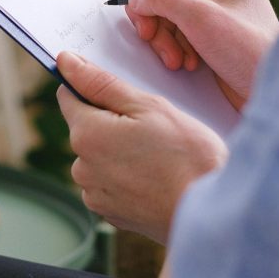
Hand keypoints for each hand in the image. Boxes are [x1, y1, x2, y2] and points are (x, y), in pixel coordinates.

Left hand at [56, 51, 226, 244]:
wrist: (213, 215)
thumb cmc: (187, 156)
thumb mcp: (148, 106)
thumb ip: (101, 83)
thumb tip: (66, 61)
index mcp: (87, 134)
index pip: (69, 96)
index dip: (90, 87)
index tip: (116, 91)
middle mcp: (81, 166)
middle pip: (85, 128)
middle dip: (110, 121)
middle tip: (151, 127)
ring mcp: (94, 193)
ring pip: (98, 157)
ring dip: (118, 151)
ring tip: (157, 156)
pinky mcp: (109, 213)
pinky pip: (109, 183)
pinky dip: (126, 177)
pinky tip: (154, 178)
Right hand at [126, 0, 278, 109]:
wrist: (268, 91)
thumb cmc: (254, 53)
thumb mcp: (202, 18)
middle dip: (151, 7)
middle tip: (150, 31)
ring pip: (157, 1)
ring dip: (158, 31)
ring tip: (173, 54)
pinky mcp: (197, 22)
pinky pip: (164, 22)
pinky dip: (166, 42)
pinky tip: (182, 59)